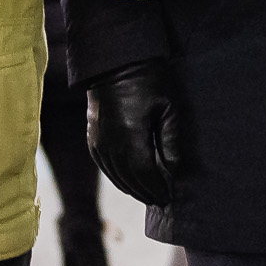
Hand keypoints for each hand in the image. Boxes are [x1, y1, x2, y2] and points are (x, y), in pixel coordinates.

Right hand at [88, 61, 186, 206]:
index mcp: (130, 135)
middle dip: (145, 191)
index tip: (169, 197)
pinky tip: (127, 182)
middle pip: (129, 178)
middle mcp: (111, 142)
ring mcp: (98, 140)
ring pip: (115, 174)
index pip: (144, 173)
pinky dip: (116, 177)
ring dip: (131, 188)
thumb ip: (170, 141)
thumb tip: (173, 170)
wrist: (114, 63)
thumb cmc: (147, 81)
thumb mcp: (167, 108)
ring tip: (146, 195)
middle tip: (160, 201)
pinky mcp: (92, 137)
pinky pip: (104, 165)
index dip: (157, 187)